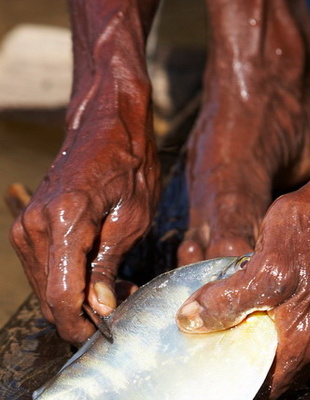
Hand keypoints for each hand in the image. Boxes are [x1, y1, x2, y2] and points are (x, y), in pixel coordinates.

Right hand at [10, 112, 159, 342]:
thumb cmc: (129, 163)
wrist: (109, 125)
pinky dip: (68, 277)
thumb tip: (98, 308)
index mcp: (64, 222)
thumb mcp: (133, 217)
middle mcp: (34, 227)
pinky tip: (98, 269)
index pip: (60, 296)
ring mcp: (27, 225)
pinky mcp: (31, 224)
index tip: (105, 333)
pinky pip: (45, 266)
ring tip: (118, 284)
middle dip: (84, 311)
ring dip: (77, 296)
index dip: (80, 324)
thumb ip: (108, 265)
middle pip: (49, 296)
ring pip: (45, 284)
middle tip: (124, 300)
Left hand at [176, 148, 309, 397]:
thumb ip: (227, 300)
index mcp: (308, 345)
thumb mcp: (263, 264)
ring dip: (260, 337)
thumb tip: (192, 320)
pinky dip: (278, 324)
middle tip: (216, 334)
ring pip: (287, 351)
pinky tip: (262, 300)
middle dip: (244, 354)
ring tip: (235, 314)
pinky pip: (301, 332)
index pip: (264, 386)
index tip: (210, 359)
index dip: (233, 376)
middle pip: (276, 371)